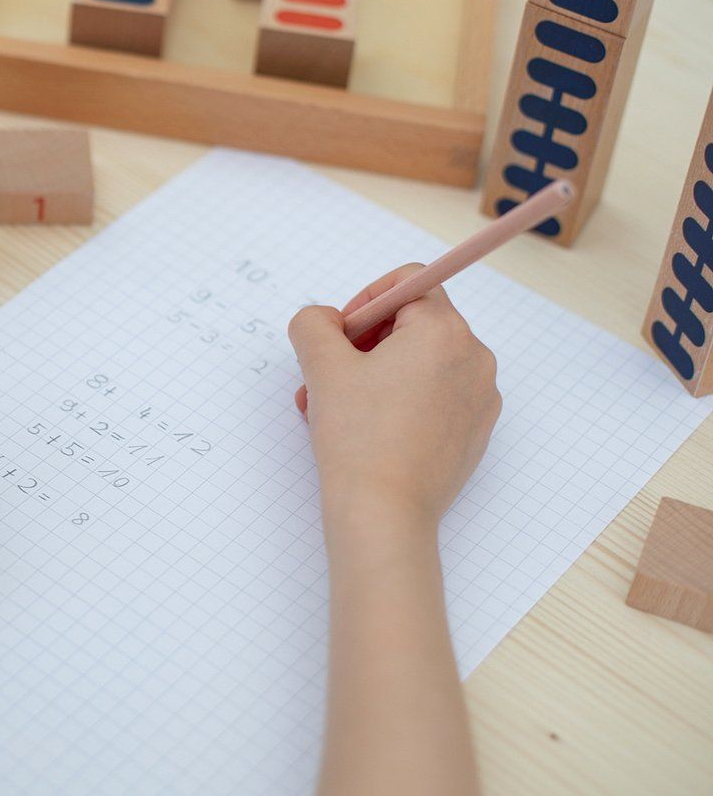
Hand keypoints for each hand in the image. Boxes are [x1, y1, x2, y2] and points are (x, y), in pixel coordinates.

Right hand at [288, 265, 500, 555]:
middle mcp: (474, 357)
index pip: (409, 282)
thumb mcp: (322, 366)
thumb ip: (315, 323)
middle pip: (416, 322)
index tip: (342, 334)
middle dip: (366, 342)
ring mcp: (480, 397)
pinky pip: (437, 395)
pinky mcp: (475, 431)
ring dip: (377, 372)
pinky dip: (403, 399)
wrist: (385, 514)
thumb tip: (327, 321)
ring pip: (423, 362)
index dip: (366, 300)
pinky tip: (369, 429)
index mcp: (443, 331)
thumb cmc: (358, 438)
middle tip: (331, 373)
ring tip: (339, 406)